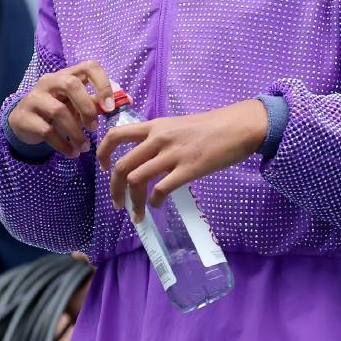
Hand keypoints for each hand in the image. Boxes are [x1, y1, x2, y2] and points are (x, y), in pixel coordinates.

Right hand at [7, 60, 112, 157]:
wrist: (23, 122)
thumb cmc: (56, 110)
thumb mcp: (75, 103)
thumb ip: (96, 102)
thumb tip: (126, 101)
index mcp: (66, 74)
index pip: (89, 66)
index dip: (103, 84)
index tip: (110, 106)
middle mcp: (49, 82)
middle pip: (71, 84)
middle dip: (87, 108)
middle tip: (94, 128)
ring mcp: (35, 98)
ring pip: (58, 111)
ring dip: (76, 132)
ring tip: (84, 147)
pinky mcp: (25, 118)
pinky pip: (47, 131)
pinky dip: (63, 144)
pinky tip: (72, 153)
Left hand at [96, 99, 268, 222]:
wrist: (238, 126)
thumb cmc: (212, 126)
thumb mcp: (178, 125)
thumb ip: (160, 138)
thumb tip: (148, 157)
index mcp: (155, 126)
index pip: (116, 135)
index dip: (103, 153)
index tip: (104, 167)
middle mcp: (158, 139)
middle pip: (122, 166)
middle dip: (115, 189)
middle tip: (117, 204)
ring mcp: (173, 154)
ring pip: (137, 180)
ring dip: (132, 202)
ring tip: (135, 215)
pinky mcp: (188, 169)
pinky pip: (161, 189)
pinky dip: (154, 201)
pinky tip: (158, 205)